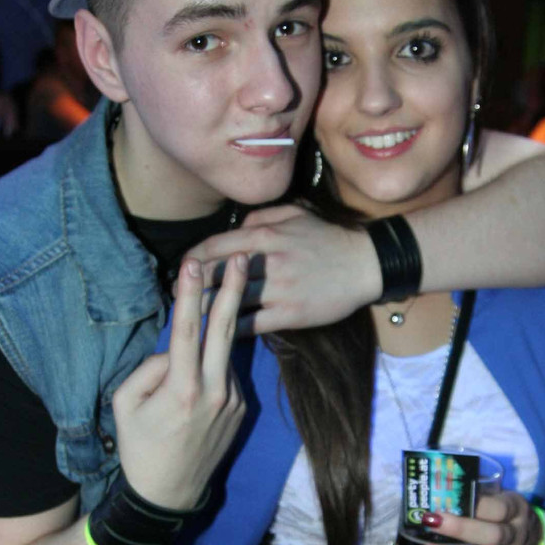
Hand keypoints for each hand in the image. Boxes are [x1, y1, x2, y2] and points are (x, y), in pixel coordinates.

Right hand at [112, 254, 247, 508]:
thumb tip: (173, 351)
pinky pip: (225, 375)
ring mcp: (233, 401)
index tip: (193, 265)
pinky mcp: (242, 409)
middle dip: (234, 289)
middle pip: (226, 330)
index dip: (190, 295)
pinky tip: (199, 381)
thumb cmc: (140, 448)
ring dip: (219, 330)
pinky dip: (214, 367)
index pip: (187, 331)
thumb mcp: (125, 406)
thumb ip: (148, 369)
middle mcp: (214, 392)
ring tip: (214, 308)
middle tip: (245, 256)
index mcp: (182, 390)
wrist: (170, 495)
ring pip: (223, 354)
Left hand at [184, 204, 381, 334]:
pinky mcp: (289, 314)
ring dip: (206, 309)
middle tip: (178, 293)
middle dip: (190, 285)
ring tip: (193, 314)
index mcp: (265, 234)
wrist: (365, 264)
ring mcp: (278, 290)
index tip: (182, 267)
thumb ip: (260, 216)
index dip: (192, 258)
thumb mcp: (295, 213)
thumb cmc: (328, 238)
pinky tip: (219, 331)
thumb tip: (234, 227)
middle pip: (215, 276)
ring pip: (228, 302)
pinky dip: (230, 328)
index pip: (214, 246)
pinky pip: (250, 324)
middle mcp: (267, 262)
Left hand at [414, 491, 541, 544]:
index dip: (476, 504)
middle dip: (460, 529)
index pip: (499, 508)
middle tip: (429, 521)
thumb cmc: (505, 512)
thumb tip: (436, 481)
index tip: (448, 499)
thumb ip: (476, 490)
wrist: (536, 539)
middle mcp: (516, 538)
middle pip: (492, 536)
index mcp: (516, 510)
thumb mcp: (500, 495)